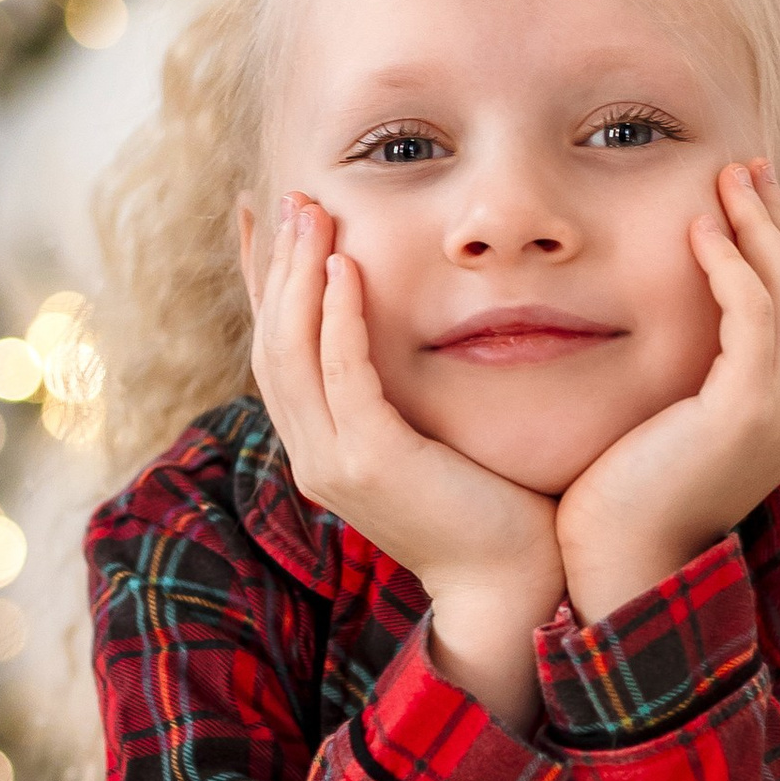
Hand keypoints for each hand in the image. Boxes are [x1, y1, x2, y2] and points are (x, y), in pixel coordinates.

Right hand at [251, 197, 562, 731]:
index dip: (265, 284)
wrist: (515, 584)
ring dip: (297, 275)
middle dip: (274, 264)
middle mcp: (314, 455)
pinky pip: (341, 376)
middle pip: (270, 342)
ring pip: (292, 352)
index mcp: (324, 449)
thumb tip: (423, 331)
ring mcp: (334, 463)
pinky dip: (337, 319)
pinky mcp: (372, 464)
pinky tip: (343, 267)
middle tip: (287, 196)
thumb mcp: (436, 441)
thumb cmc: (495, 509)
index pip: (278, 352)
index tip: (264, 220)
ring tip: (309, 211)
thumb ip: (411, 394)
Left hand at [555, 161, 779, 621]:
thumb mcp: (674, 422)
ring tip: (728, 181)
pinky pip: (756, 319)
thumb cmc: (625, 497)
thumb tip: (678, 319)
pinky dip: (732, 268)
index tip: (753, 196)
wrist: (620, 568)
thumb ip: (695, 374)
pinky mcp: (752, 413)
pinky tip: (699, 233)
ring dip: (760, 229)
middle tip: (748, 168)